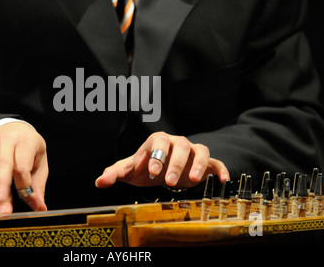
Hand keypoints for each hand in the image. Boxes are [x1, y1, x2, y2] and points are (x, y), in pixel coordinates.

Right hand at [0, 122, 47, 213]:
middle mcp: (5, 142)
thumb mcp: (39, 159)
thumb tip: (39, 206)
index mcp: (25, 140)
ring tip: (0, 211)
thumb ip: (38, 184)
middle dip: (3, 189)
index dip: (24, 185)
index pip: (22, 166)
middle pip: (3, 166)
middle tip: (5, 209)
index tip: (29, 199)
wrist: (9, 129)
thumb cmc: (27, 145)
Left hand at [95, 131, 228, 189]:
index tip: (152, 172)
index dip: (157, 155)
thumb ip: (114, 174)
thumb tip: (99, 181)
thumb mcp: (128, 170)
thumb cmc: (143, 167)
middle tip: (169, 182)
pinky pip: (216, 162)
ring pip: (200, 150)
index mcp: (157, 141)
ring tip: (194, 180)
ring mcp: (191, 152)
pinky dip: (220, 169)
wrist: (159, 170)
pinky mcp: (205, 163)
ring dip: (198, 164)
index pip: (159, 143)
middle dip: (175, 163)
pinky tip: (223, 180)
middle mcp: (177, 143)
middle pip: (180, 145)